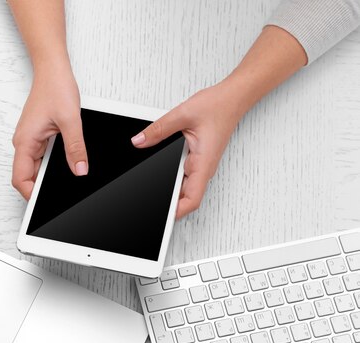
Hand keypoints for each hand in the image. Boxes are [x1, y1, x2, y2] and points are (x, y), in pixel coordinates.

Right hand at [11, 68, 87, 199]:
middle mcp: (23, 142)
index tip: (45, 200)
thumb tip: (80, 170)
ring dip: (46, 175)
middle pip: (26, 176)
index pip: (20, 179)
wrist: (52, 69)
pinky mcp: (37, 136)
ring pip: (34, 167)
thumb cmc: (54, 87)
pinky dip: (50, 164)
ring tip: (65, 177)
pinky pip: (40, 157)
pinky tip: (64, 163)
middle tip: (60, 193)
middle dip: (41, 187)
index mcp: (25, 141)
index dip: (31, 194)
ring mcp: (30, 140)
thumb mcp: (70, 121)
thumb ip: (75, 149)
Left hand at [131, 80, 244, 217]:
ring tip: (148, 189)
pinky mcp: (195, 159)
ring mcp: (199, 165)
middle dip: (168, 203)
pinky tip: (157, 169)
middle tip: (148, 204)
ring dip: (169, 190)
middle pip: (184, 197)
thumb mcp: (182, 115)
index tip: (163, 216)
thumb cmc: (217, 106)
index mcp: (203, 163)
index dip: (177, 212)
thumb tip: (139, 141)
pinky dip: (170, 177)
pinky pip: (182, 174)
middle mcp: (202, 168)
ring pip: (182, 187)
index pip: (192, 199)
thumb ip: (159, 129)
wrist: (232, 98)